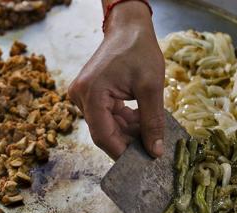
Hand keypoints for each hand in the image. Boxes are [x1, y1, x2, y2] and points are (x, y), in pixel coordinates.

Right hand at [68, 1, 164, 159]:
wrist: (128, 26)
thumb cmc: (139, 50)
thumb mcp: (151, 88)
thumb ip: (152, 122)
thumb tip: (155, 151)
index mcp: (91, 93)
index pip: (103, 135)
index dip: (122, 152)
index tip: (141, 162)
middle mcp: (80, 96)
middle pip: (104, 132)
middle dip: (127, 141)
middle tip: (150, 148)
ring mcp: (83, 95)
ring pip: (106, 125)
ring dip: (127, 130)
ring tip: (149, 129)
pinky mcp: (90, 93)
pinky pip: (106, 115)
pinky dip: (123, 120)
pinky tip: (140, 119)